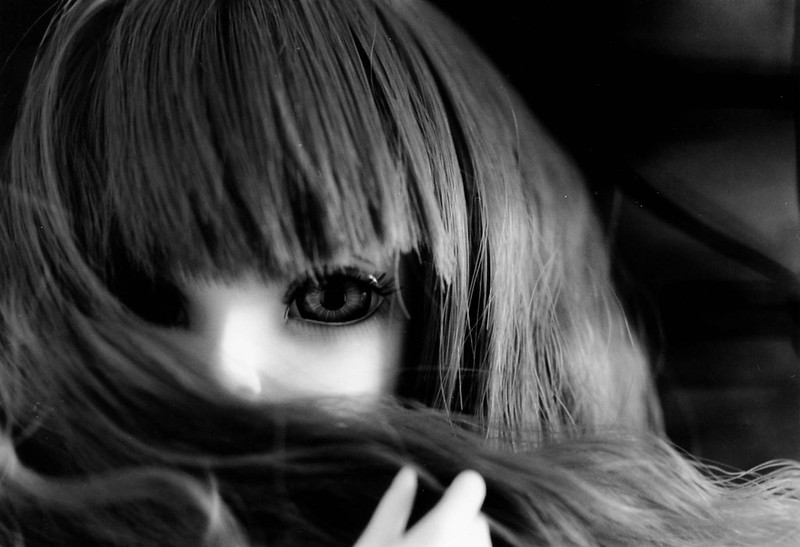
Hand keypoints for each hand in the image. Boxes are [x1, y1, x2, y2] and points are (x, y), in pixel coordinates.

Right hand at [355, 468, 491, 546]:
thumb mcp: (373, 544)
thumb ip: (393, 507)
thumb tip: (407, 474)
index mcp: (443, 529)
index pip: (472, 485)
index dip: (459, 487)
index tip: (445, 496)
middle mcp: (470, 546)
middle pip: (476, 519)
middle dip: (458, 523)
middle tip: (426, 540)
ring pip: (480, 543)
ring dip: (463, 544)